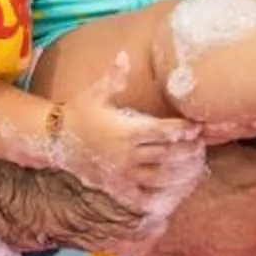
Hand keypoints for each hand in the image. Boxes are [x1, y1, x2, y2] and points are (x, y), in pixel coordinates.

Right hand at [52, 82, 208, 214]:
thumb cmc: (78, 111)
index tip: (197, 127)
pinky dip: (158, 199)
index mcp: (124, 130)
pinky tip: (173, 196)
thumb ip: (114, 77)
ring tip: (196, 167)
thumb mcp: (96, 93)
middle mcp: (125, 154)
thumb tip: (124, 55)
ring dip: (181, 174)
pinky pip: (141, 198)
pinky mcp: (115, 187)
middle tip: (202, 145)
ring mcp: (121, 174)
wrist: (53, 138)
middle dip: (188, 150)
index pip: (162, 131)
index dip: (182, 130)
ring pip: (159, 178)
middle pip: (166, 155)